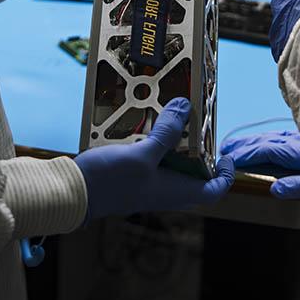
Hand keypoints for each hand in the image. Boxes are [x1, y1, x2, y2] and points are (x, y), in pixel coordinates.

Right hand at [74, 98, 234, 220]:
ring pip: (172, 161)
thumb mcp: (142, 154)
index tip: (226, 155)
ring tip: (174, 115)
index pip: (213, 190)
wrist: (73, 191)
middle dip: (199, 147)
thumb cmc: (110, 181)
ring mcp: (148, 181)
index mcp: (175, 191)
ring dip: (175, 140)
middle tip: (198, 124)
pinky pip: (153, 156)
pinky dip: (155, 139)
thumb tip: (185, 108)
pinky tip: (147, 120)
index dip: (226, 175)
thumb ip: (167, 133)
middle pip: (194, 171)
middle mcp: (165, 188)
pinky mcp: (132, 173)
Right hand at [220, 130, 299, 199]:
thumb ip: (299, 186)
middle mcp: (299, 140)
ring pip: (272, 137)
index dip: (245, 155)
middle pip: (265, 141)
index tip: (228, 160)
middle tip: (222, 153)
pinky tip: (262, 143)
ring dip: (251, 142)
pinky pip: (281, 136)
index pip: (266, 151)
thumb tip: (274, 189)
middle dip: (242, 146)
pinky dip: (265, 140)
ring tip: (233, 147)